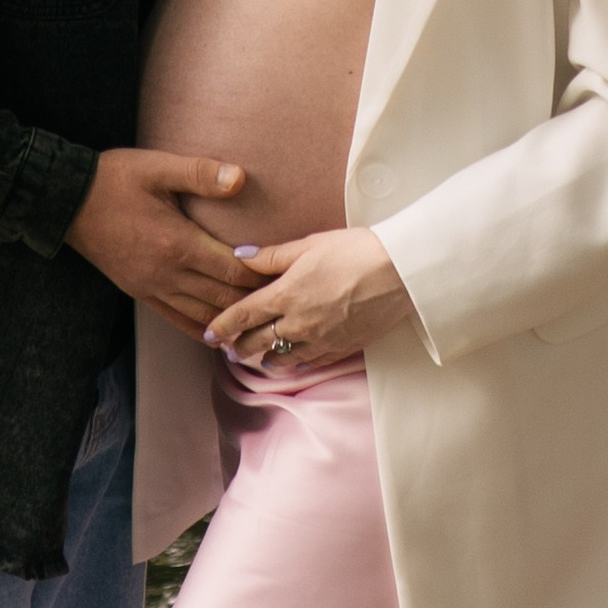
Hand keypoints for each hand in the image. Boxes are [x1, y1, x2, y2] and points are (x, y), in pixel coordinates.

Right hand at [66, 149, 266, 331]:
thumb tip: (240, 178)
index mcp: (177, 243)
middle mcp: (168, 274)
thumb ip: (200, 173)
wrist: (68, 202)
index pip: (231, 269)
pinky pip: (177, 319)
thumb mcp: (158, 167)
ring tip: (259, 325)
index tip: (283, 275)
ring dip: (231, 321)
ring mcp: (153, 288)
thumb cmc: (115, 179)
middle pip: (222, 298)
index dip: (260, 275)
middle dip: (253, 302)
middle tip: (281, 303)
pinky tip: (216, 335)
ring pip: (202, 315)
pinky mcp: (140, 293)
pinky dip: (200, 329)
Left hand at [203, 226, 409, 363]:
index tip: (208, 333)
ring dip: (265, 357)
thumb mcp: (309, 244)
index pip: (243, 314)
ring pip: (282, 357)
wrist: (398, 273)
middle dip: (240, 345)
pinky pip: (310, 363)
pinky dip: (296, 363)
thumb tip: (240, 256)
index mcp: (286, 294)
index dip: (222, 325)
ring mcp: (319, 340)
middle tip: (228, 348)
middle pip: (258, 340)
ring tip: (257, 357)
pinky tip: (292, 362)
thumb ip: (272, 256)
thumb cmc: (354, 251)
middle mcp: (298, 323)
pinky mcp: (341, 349)